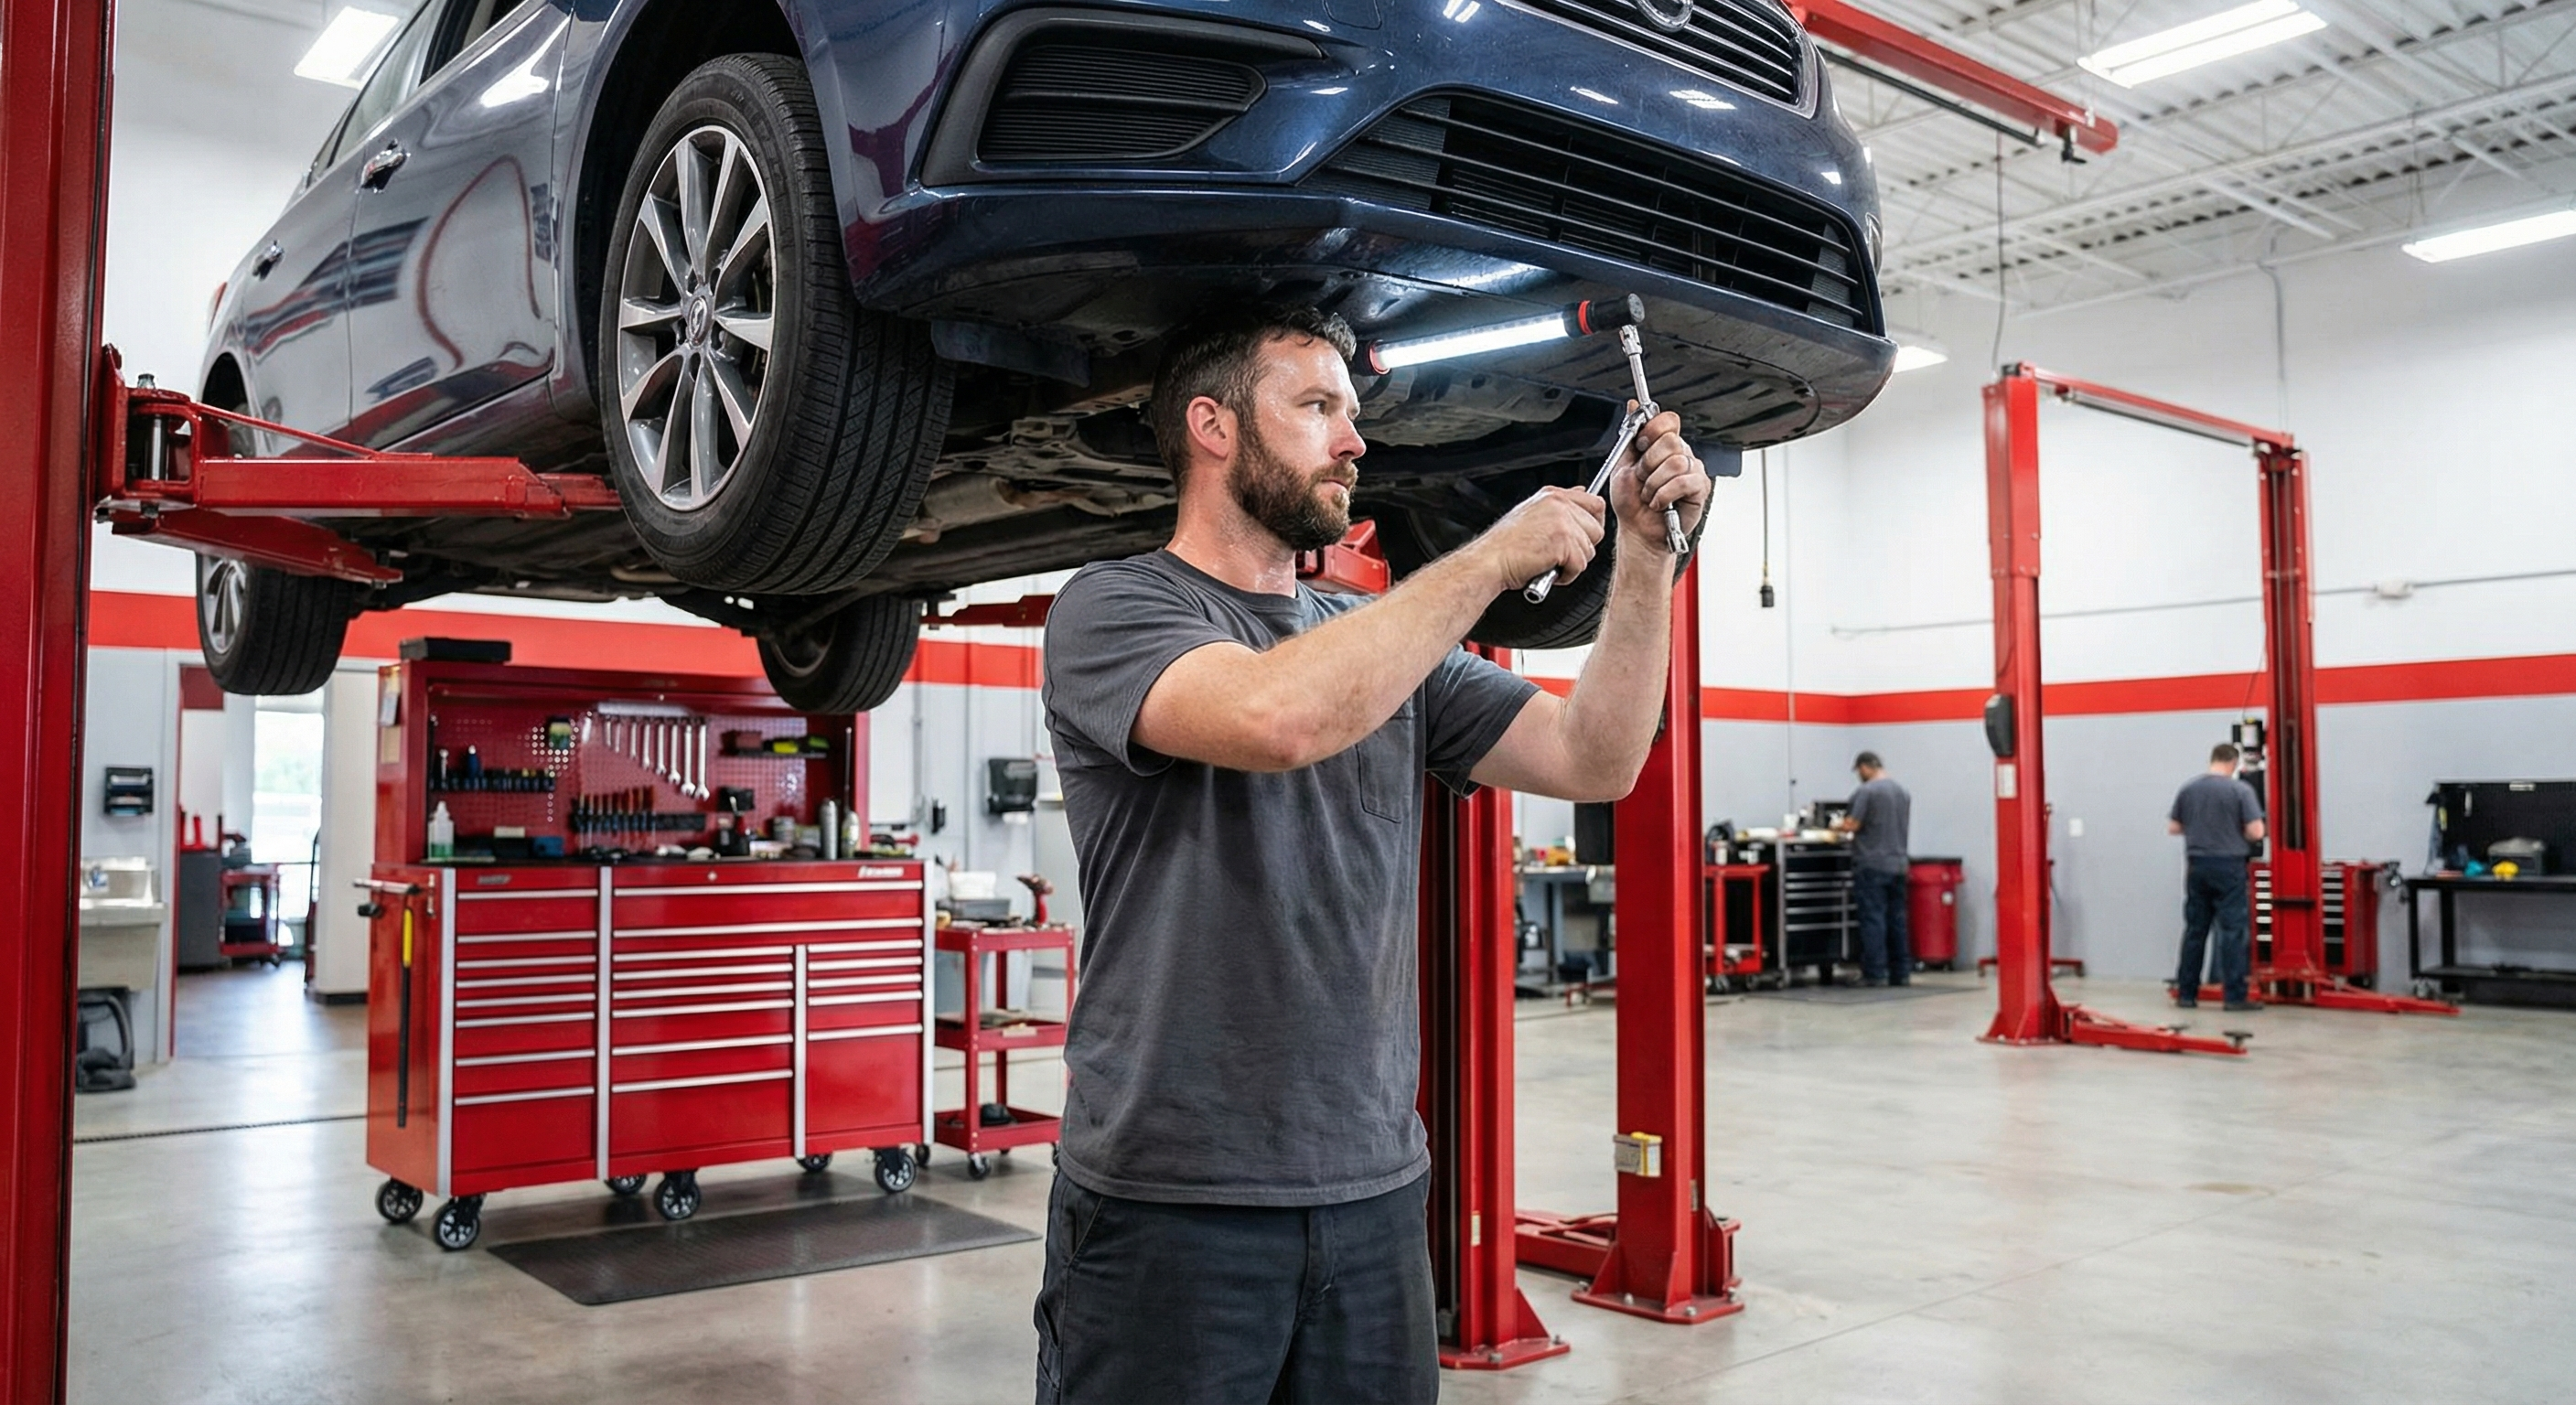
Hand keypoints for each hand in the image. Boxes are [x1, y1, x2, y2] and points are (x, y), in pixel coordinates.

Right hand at [1475, 485, 1605, 594]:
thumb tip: (1582, 492)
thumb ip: (1559, 505)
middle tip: (1561, 554)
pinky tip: (1549, 570)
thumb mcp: (1532, 513)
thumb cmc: (1505, 545)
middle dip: (1583, 547)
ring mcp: (1562, 522)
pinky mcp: (1563, 542)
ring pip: (1589, 550)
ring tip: (1550, 563)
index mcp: (1552, 495)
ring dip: (1573, 563)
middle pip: (1597, 529)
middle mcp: (1559, 504)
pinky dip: (1567, 575)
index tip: (1583, 536)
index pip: (1594, 503)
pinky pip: (1580, 565)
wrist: (1489, 561)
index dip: (1592, 524)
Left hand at [1608, 407, 1710, 553]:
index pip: (1668, 420)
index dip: (1652, 430)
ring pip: (1676, 462)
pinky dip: (1665, 494)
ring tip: (1650, 494)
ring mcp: (1693, 470)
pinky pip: (1684, 481)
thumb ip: (1630, 434)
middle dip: (1649, 463)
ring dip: (1654, 483)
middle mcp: (1681, 454)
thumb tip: (1633, 405)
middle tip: (1643, 478)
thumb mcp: (1622, 464)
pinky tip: (1659, 502)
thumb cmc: (1631, 502)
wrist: (1637, 530)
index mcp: (1663, 445)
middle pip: (1671, 441)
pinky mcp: (1700, 488)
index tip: (1640, 444)